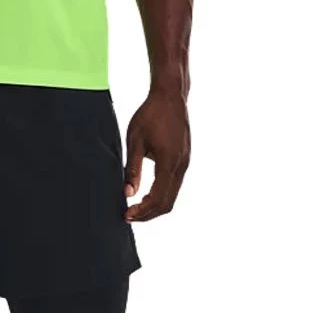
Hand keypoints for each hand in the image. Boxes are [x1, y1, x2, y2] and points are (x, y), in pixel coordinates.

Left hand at [123, 90, 190, 221]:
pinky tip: (146, 196)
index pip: (158, 198)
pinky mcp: (184, 160)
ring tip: (135, 208)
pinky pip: (174, 186)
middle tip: (129, 216)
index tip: (126, 215)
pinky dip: (160, 196)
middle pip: (167, 203)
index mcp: (169, 162)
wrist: (170, 96)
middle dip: (148, 214)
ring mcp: (185, 163)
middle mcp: (181, 166)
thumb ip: (132, 169)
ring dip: (154, 207)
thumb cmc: (150, 115)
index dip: (142, 211)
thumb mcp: (135, 142)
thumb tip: (128, 194)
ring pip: (172, 197)